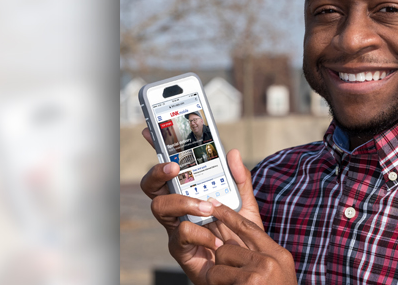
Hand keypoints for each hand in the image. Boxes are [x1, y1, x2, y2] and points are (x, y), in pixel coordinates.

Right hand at [139, 127, 263, 283]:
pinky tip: (217, 239)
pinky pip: (181, 234)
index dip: (157, 148)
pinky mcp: (180, 249)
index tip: (152, 130)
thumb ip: (240, 180)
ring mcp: (175, 228)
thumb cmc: (240, 235)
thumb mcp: (246, 204)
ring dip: (183, 202)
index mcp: (189, 194)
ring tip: (206, 207)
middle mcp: (177, 209)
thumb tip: (233, 153)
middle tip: (175, 166)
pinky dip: (202, 233)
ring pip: (159, 207)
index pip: (170, 168)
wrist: (246, 268)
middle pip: (152, 186)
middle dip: (157, 171)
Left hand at [203, 199, 296, 284]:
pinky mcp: (248, 283)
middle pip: (227, 247)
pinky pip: (216, 276)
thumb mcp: (275, 273)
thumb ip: (260, 256)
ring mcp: (260, 273)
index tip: (214, 204)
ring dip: (218, 278)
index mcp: (278, 255)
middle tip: (229, 279)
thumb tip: (231, 241)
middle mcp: (271, 260)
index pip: (250, 228)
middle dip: (221, 263)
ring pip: (219, 262)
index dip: (229, 215)